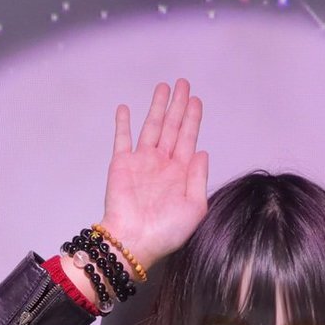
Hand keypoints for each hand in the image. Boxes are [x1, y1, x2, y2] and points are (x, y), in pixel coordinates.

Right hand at [100, 78, 208, 268]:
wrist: (134, 241)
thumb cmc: (166, 231)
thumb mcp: (195, 207)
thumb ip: (199, 178)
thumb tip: (203, 151)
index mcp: (181, 173)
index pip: (189, 139)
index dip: (192, 118)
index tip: (196, 100)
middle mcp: (162, 164)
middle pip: (172, 127)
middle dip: (178, 105)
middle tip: (183, 84)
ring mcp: (141, 162)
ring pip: (151, 127)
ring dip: (157, 107)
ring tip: (163, 87)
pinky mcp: (121, 164)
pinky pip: (122, 139)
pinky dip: (123, 123)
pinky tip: (125, 108)